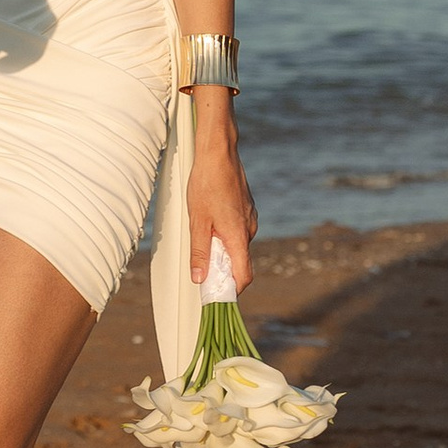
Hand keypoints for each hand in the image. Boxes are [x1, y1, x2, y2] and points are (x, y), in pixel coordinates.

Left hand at [185, 105, 257, 292]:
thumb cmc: (206, 183)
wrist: (218, 152)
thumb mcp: (197, 220)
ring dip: (221, 248)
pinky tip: (209, 220)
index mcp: (239, 236)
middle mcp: (249, 229)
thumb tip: (200, 279)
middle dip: (221, 268)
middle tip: (199, 265)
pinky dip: (224, 234)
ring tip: (201, 234)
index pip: (243, 276)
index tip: (215, 295)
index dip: (230, 290)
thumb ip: (199, 251)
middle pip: (238, 261)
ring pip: (236, 244)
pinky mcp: (246, 209)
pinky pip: (237, 230)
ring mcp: (250, 218)